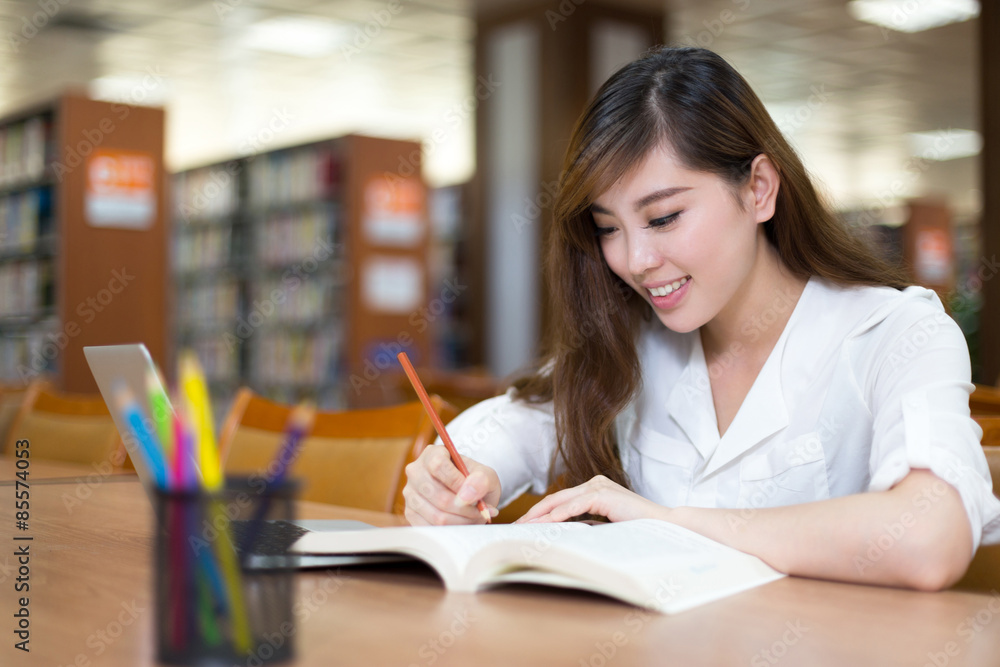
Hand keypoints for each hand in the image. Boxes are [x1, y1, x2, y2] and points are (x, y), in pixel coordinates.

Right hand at [403, 445, 500, 525]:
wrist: (468, 493)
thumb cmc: (475, 481)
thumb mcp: (486, 475)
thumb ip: (481, 480)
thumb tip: (466, 496)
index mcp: (432, 454)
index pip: (438, 466)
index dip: (457, 482)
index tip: (474, 494)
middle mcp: (416, 472)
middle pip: (438, 495)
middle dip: (465, 508)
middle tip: (482, 511)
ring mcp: (410, 493)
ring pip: (436, 515)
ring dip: (461, 521)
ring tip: (475, 518)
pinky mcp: (410, 513)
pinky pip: (431, 528)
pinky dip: (451, 529)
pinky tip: (463, 523)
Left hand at [515, 475, 667, 523]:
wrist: (664, 526)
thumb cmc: (637, 529)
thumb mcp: (605, 526)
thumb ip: (586, 525)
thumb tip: (561, 536)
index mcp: (594, 489)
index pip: (559, 501)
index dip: (540, 513)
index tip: (524, 526)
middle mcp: (593, 484)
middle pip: (555, 499)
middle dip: (533, 513)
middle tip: (516, 526)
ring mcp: (598, 487)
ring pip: (560, 502)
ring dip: (540, 516)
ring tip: (524, 527)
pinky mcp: (602, 494)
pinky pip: (574, 506)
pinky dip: (557, 516)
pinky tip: (544, 525)